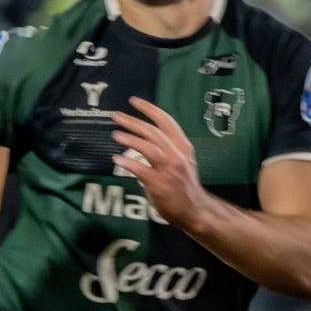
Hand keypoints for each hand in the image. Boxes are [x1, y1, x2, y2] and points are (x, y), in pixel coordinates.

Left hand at [108, 98, 206, 228]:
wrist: (195, 209)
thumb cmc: (184, 186)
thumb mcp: (182, 161)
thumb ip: (167, 148)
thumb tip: (144, 137)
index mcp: (182, 146)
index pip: (166, 121)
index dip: (150, 109)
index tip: (134, 101)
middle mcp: (176, 154)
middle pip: (154, 131)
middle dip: (133, 121)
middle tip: (116, 116)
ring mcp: (169, 169)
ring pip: (148, 147)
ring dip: (130, 139)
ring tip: (115, 134)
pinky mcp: (159, 183)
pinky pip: (140, 169)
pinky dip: (127, 163)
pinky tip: (116, 159)